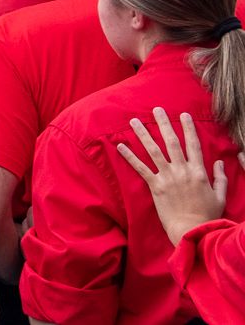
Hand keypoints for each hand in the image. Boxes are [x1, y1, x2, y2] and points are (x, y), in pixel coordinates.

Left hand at [117, 109, 230, 244]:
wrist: (193, 232)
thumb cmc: (207, 216)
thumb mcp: (220, 196)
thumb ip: (220, 179)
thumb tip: (219, 162)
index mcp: (199, 172)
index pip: (193, 145)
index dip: (188, 128)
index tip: (183, 114)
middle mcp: (182, 171)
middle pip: (172, 142)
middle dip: (164, 124)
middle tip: (156, 109)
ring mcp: (168, 178)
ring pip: (153, 151)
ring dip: (143, 134)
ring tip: (134, 121)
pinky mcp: (156, 187)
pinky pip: (140, 168)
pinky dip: (130, 157)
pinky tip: (120, 145)